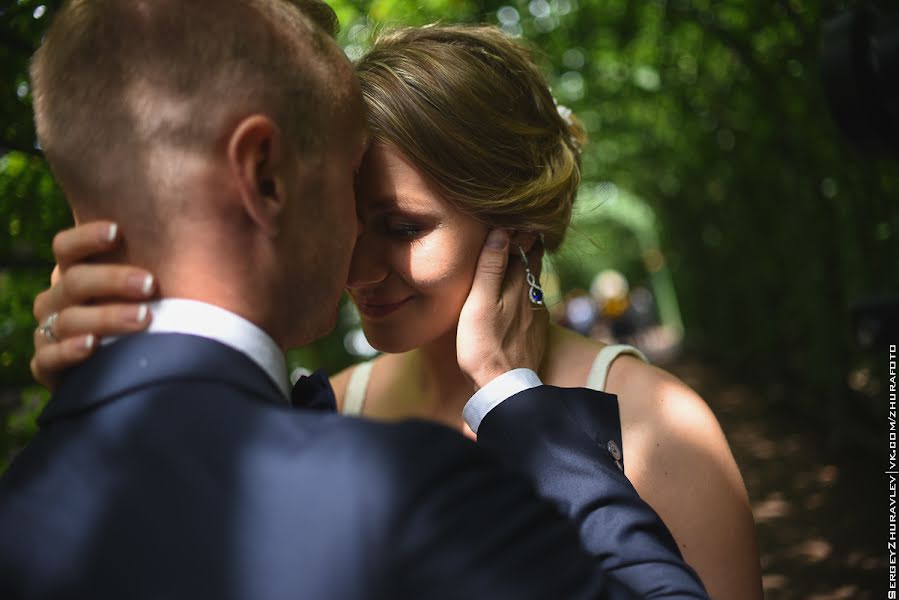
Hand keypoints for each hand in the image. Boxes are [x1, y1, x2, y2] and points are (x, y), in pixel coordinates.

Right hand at [32, 221, 156, 389]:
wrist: (133, 373)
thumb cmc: (152, 317)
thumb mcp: (152, 286)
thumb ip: (165, 256)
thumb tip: (212, 204)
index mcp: (76, 273)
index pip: (66, 247)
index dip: (86, 237)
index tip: (117, 231)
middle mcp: (57, 300)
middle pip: (74, 281)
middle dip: (113, 280)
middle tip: (150, 284)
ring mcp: (50, 333)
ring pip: (69, 319)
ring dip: (106, 316)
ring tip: (144, 318)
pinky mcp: (50, 367)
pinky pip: (49, 358)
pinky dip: (69, 351)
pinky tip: (93, 346)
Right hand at [457, 230, 548, 389]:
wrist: (504, 388)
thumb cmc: (484, 345)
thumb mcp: (479, 303)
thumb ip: (490, 268)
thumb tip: (501, 232)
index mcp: (518, 286)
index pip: (525, 249)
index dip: (522, 232)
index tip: (519, 216)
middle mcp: (533, 298)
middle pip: (533, 264)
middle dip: (529, 246)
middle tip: (524, 228)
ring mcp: (537, 317)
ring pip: (534, 284)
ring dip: (529, 268)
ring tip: (522, 255)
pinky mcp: (536, 335)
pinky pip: (534, 304)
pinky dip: (528, 292)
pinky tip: (522, 296)